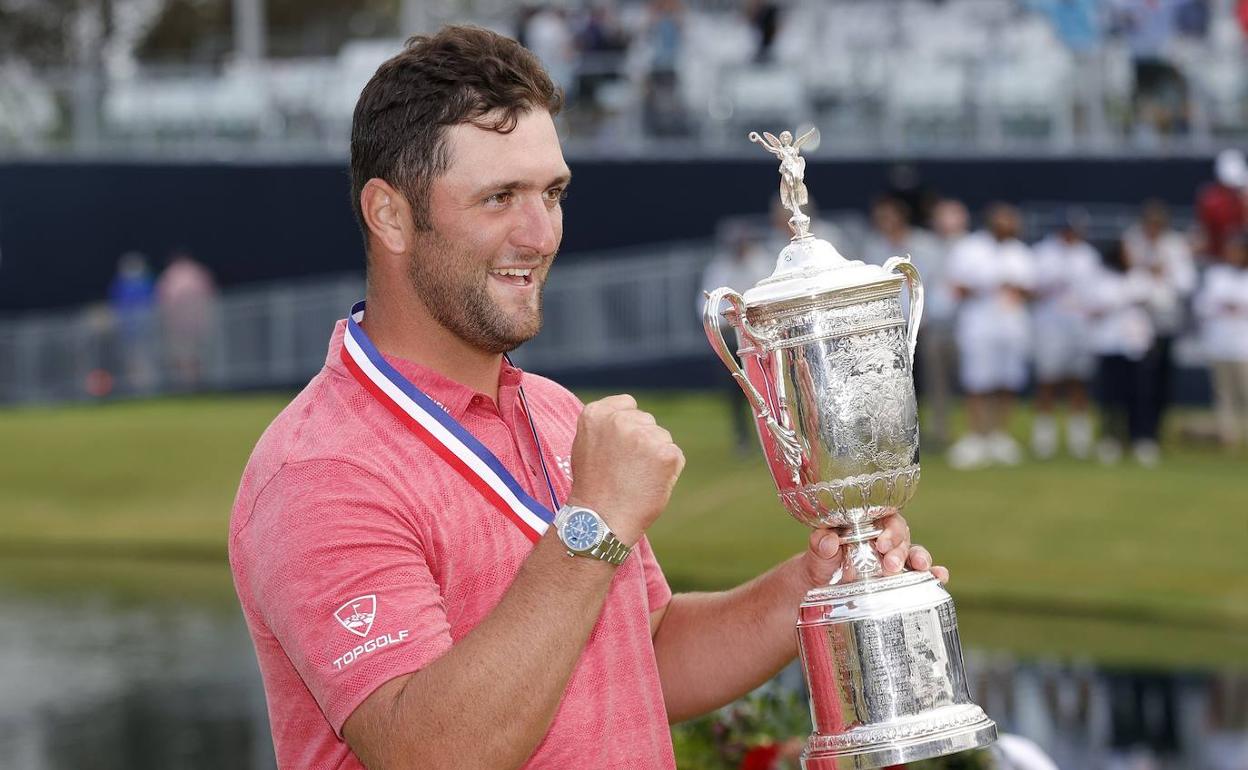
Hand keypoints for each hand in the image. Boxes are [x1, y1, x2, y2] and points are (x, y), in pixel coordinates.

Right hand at [566, 394, 684, 545]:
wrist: (601, 521)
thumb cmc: (593, 488)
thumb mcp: (586, 445)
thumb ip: (606, 426)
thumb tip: (630, 415)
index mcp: (597, 413)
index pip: (627, 404)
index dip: (627, 426)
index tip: (620, 447)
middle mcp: (621, 420)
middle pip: (647, 421)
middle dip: (642, 441)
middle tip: (626, 470)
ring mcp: (645, 435)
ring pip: (662, 438)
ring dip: (655, 456)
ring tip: (635, 479)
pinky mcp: (667, 453)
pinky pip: (675, 456)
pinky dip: (668, 472)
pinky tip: (649, 485)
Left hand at [800, 510, 949, 587]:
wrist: (818, 590)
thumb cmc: (820, 564)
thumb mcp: (816, 553)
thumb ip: (820, 545)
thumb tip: (828, 540)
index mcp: (865, 525)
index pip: (884, 517)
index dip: (888, 529)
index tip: (881, 544)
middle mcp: (883, 540)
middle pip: (901, 536)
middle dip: (899, 549)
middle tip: (890, 565)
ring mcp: (893, 559)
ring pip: (914, 552)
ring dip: (920, 559)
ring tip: (921, 568)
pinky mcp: (900, 579)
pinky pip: (920, 574)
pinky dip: (934, 574)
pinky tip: (940, 578)